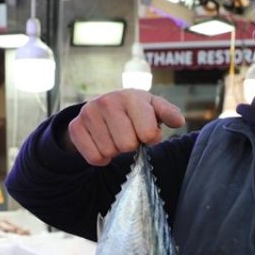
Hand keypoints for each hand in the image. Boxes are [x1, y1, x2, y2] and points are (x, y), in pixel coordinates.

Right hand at [65, 90, 184, 165]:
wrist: (103, 108)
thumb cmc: (136, 111)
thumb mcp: (154, 108)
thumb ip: (168, 113)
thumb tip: (178, 121)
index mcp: (131, 96)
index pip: (148, 134)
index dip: (150, 138)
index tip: (146, 131)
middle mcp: (108, 101)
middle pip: (127, 145)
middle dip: (131, 145)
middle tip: (128, 135)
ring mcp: (89, 112)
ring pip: (109, 152)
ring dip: (115, 151)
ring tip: (115, 137)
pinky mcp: (76, 126)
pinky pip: (94, 158)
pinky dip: (101, 158)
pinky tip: (103, 144)